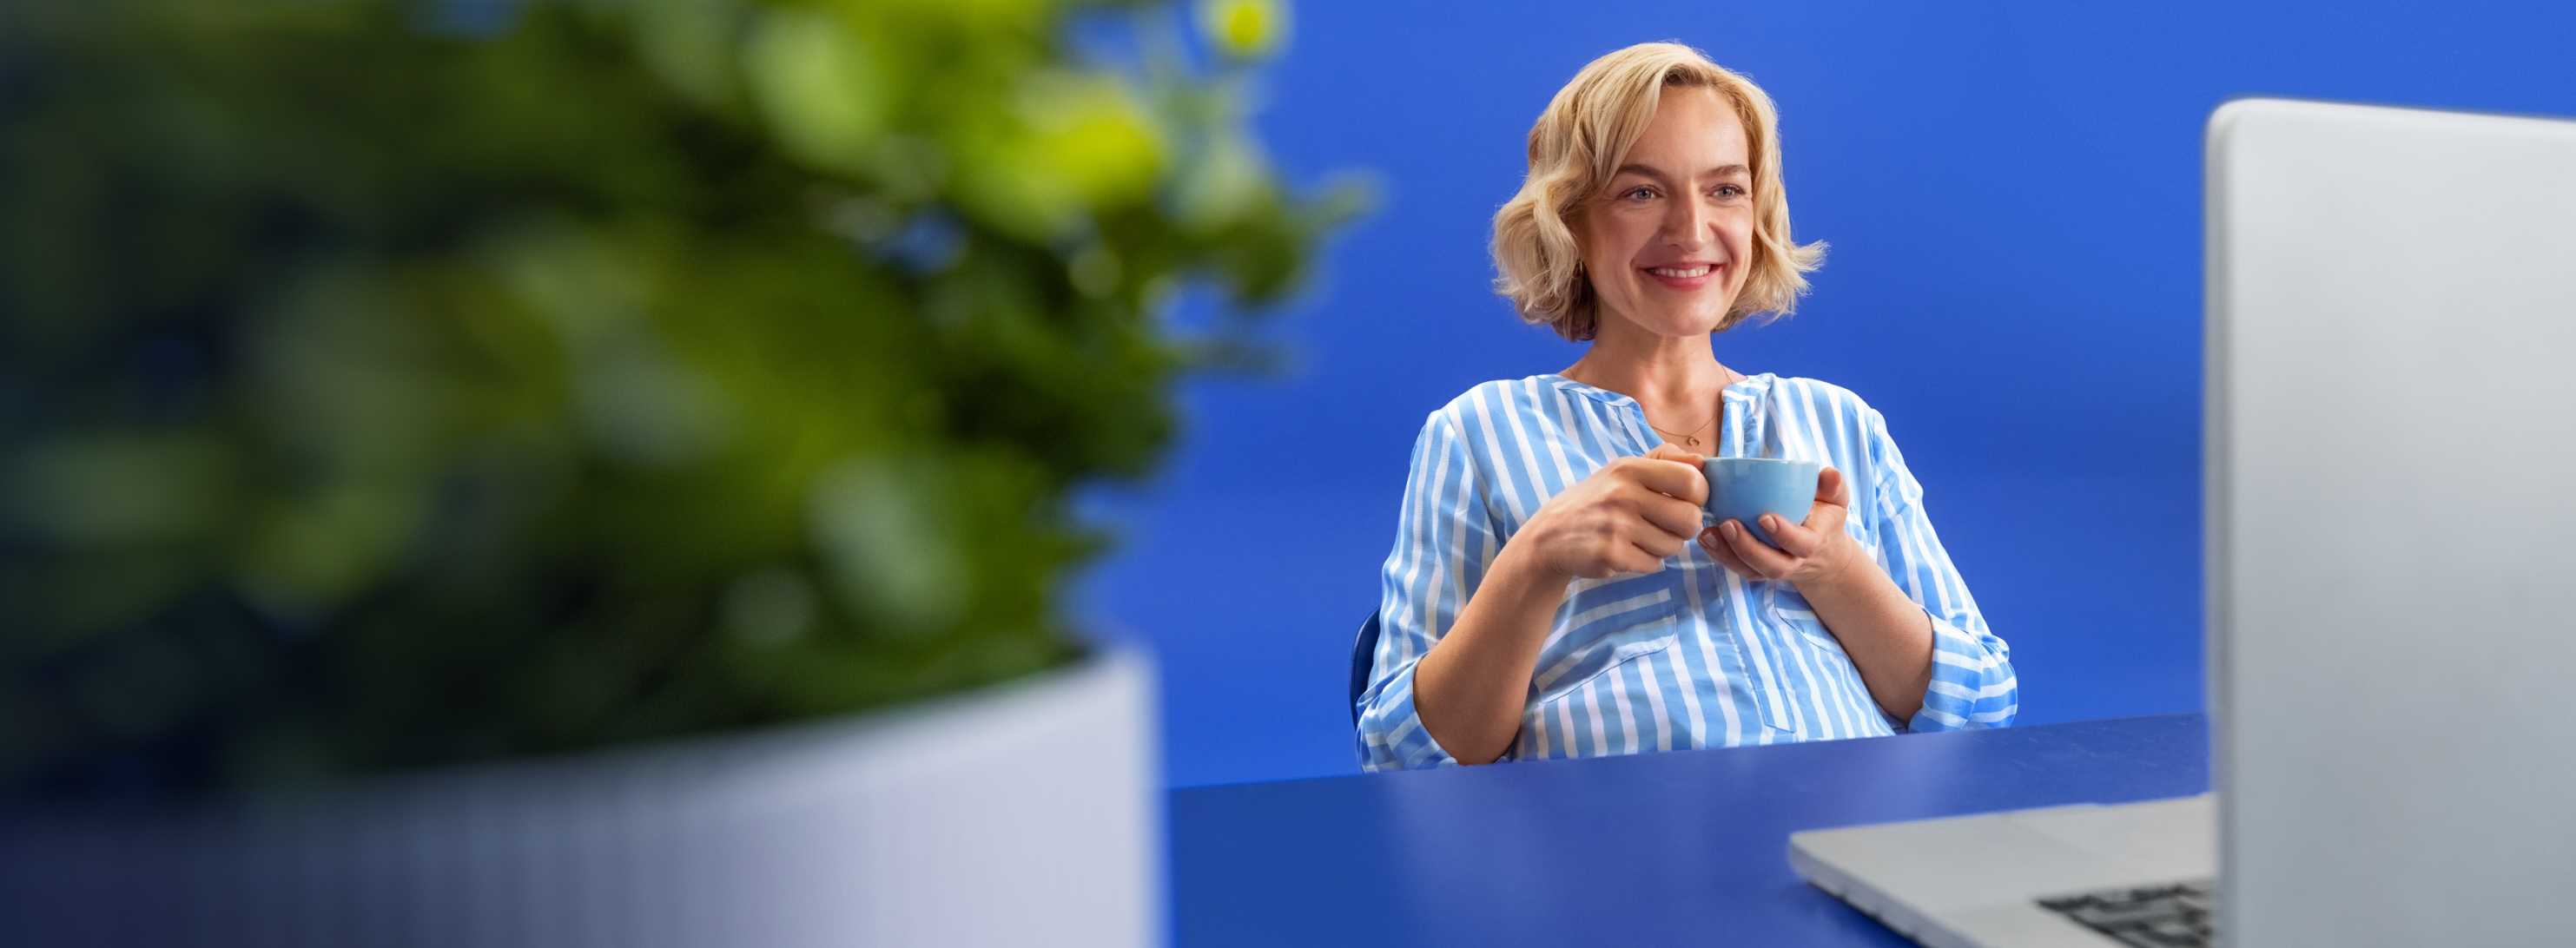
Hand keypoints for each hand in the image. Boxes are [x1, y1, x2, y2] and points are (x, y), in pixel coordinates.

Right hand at [1512, 444, 1708, 581]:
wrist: (1548, 537)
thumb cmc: (1594, 501)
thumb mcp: (1621, 471)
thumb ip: (1664, 461)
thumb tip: (1703, 461)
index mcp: (1629, 469)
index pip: (1692, 481)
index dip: (1698, 495)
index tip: (1686, 501)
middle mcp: (1623, 495)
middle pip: (1690, 519)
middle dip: (1684, 527)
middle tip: (1667, 526)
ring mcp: (1617, 526)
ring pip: (1674, 545)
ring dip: (1663, 546)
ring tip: (1640, 538)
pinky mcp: (1612, 555)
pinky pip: (1655, 565)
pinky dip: (1646, 562)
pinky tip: (1627, 552)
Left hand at [1698, 466, 1863, 588]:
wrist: (1822, 554)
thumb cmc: (1825, 519)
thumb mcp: (1836, 501)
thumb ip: (1834, 487)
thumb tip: (1829, 474)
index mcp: (1813, 544)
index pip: (1801, 544)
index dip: (1783, 534)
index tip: (1764, 517)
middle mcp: (1793, 562)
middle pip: (1771, 565)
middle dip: (1748, 547)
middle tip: (1728, 524)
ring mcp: (1772, 569)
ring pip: (1750, 570)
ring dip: (1727, 554)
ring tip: (1708, 533)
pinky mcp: (1756, 570)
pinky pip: (1737, 568)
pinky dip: (1719, 555)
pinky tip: (1706, 538)